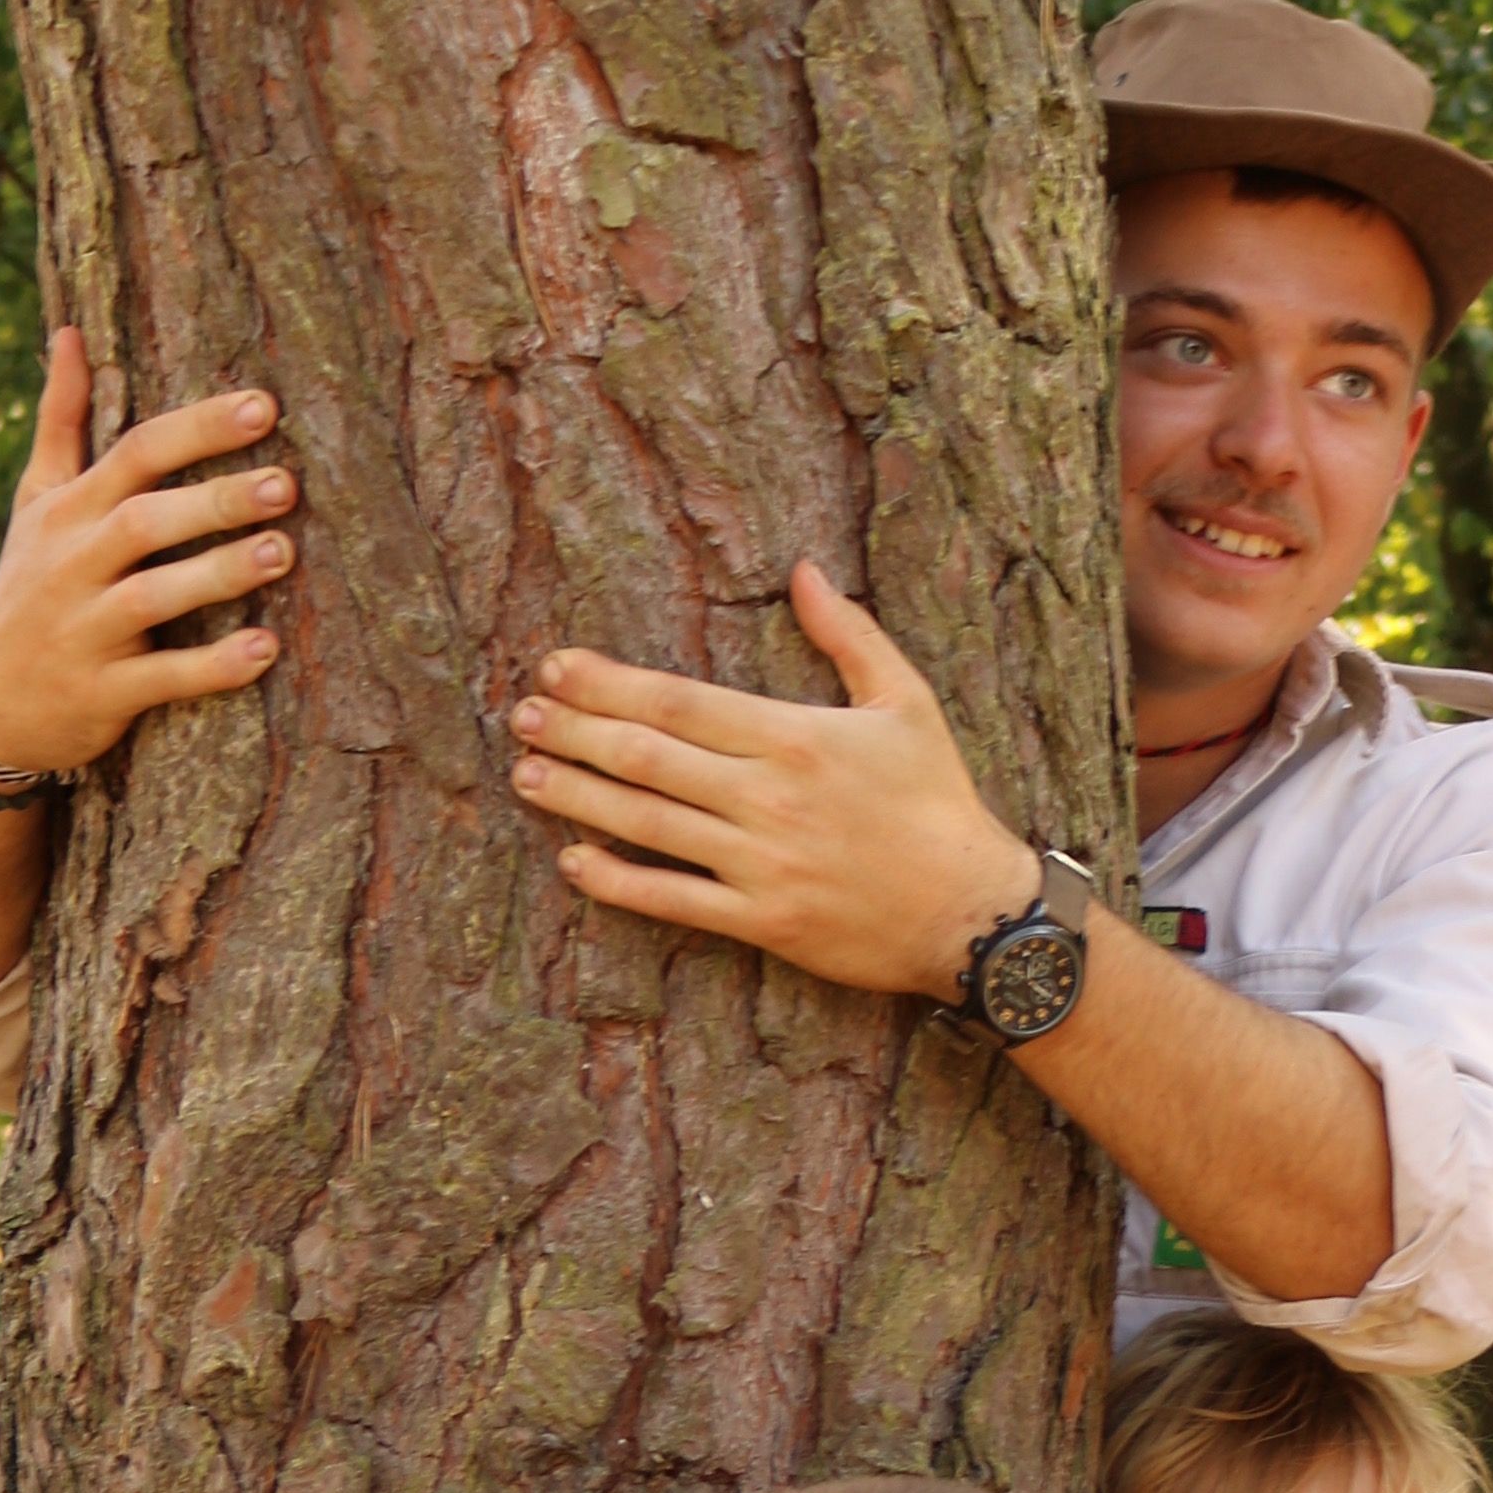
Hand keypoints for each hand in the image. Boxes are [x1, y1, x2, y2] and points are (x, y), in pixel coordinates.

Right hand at [0, 329, 302, 785]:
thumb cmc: (28, 584)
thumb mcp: (36, 500)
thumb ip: (61, 419)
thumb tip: (69, 332)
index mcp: (69, 510)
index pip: (136, 453)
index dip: (198, 429)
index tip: (263, 407)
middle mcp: (73, 564)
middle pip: (145, 520)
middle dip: (215, 500)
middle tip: (286, 484)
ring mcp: (85, 631)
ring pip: (153, 597)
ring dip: (218, 575)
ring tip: (283, 551)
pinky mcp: (101, 694)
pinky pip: (161, 679)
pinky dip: (212, 668)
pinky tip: (265, 650)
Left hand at [507, 554, 1041, 996]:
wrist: (972, 912)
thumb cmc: (939, 802)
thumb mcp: (905, 700)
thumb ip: (849, 634)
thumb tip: (804, 570)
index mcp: (793, 736)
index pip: (678, 701)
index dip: (608, 682)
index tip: (556, 666)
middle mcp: (767, 798)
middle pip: (647, 756)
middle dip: (577, 730)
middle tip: (521, 713)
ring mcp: (759, 864)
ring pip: (647, 825)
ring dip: (578, 797)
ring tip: (526, 773)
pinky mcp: (763, 922)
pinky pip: (674, 901)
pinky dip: (618, 883)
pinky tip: (574, 862)